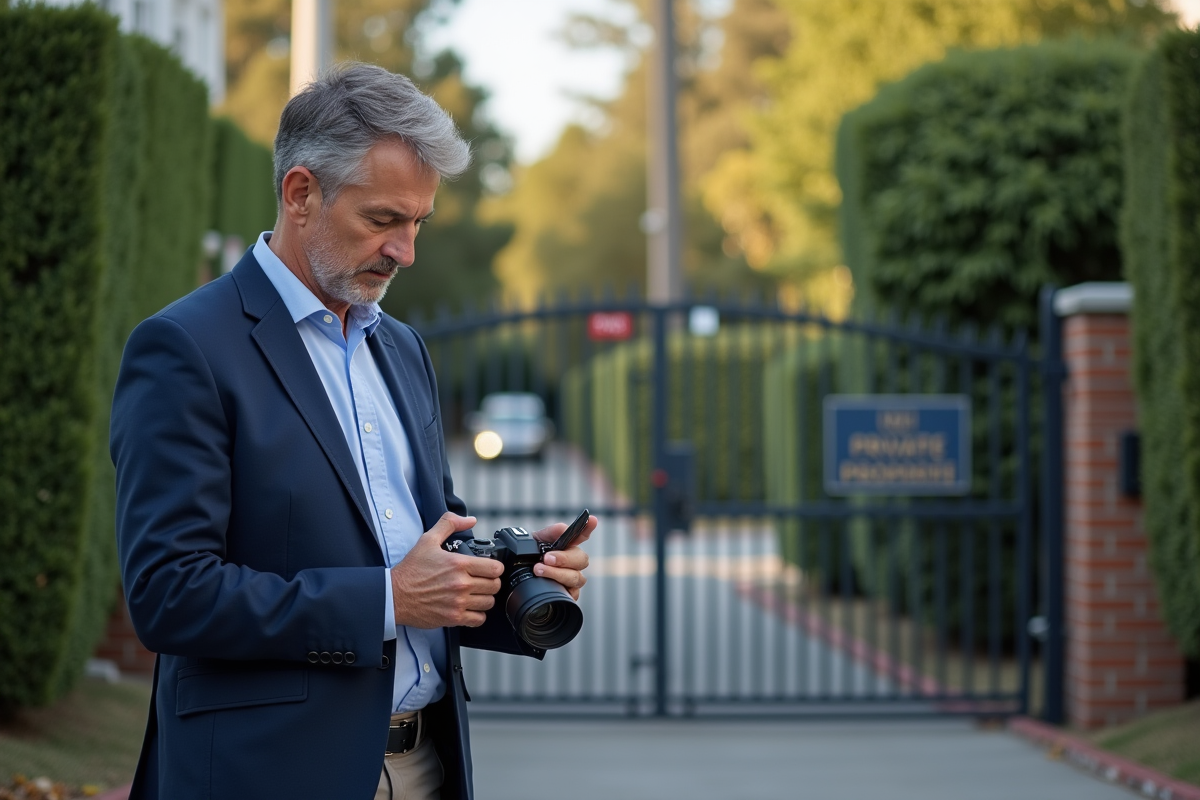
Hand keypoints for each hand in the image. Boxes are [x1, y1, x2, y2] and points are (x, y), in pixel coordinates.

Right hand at [390, 513, 503, 628]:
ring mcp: (458, 602)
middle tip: (483, 581)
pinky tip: (470, 607)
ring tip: (477, 594)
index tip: (490, 568)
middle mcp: (461, 584)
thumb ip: (450, 524)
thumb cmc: (411, 570)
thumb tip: (470, 520)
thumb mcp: (428, 540)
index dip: (495, 567)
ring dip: (485, 598)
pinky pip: (479, 619)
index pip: (494, 568)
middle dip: (491, 582)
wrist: (394, 595)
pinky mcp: (453, 618)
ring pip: (489, 602)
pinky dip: (478, 615)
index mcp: (458, 564)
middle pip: (495, 586)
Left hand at [530, 515, 595, 600]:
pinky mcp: (570, 594)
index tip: (592, 520)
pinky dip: (561, 589)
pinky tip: (550, 586)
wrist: (517, 578)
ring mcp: (573, 578)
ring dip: (558, 574)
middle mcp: (573, 561)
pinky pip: (572, 593)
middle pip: (581, 559)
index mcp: (567, 545)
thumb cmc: (529, 557)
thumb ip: (550, 533)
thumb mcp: (535, 542)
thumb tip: (563, 529)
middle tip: (547, 558)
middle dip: (564, 558)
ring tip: (539, 570)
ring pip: (576, 577)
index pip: (581, 535)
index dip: (587, 528)